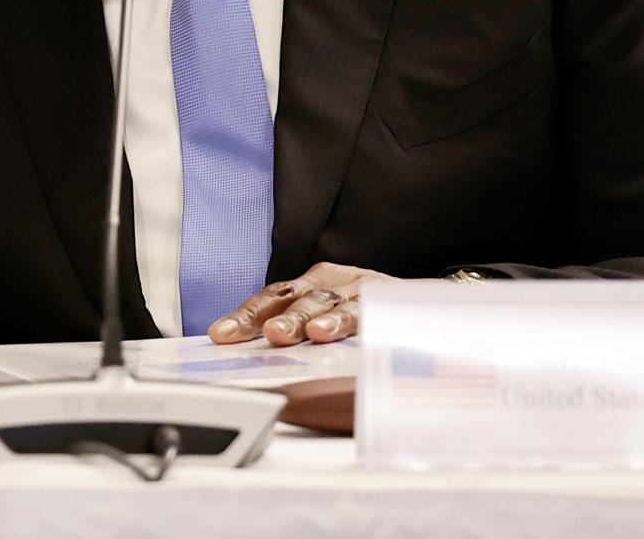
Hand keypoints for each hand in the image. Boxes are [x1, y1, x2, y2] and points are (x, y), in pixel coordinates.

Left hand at [207, 262, 393, 345]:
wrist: (421, 302)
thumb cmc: (365, 314)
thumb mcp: (326, 318)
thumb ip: (296, 337)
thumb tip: (255, 361)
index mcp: (310, 285)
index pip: (272, 297)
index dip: (246, 315)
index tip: (221, 335)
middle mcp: (332, 283)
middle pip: (298, 298)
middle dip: (280, 317)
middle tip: (268, 335)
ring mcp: (360, 289)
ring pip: (334, 303)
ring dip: (321, 318)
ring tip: (312, 333)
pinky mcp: (389, 301)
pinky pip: (372, 311)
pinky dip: (358, 321)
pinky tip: (349, 332)